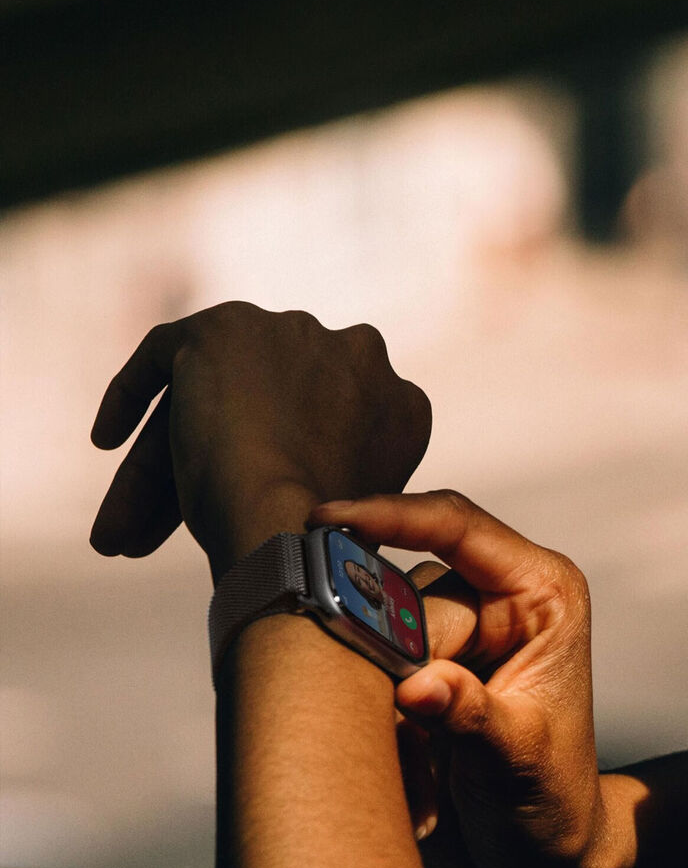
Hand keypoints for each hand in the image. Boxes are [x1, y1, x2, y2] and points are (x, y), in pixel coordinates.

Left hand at [90, 302, 430, 577]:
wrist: (290, 524)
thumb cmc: (318, 541)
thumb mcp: (354, 506)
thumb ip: (338, 472)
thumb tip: (301, 492)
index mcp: (401, 402)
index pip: (330, 423)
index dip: (286, 464)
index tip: (250, 509)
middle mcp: (358, 352)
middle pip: (270, 406)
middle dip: (222, 464)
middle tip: (169, 533)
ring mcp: (295, 332)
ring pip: (218, 397)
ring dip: (169, 463)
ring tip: (123, 535)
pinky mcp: (229, 326)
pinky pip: (167, 352)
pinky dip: (132, 395)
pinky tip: (107, 440)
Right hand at [308, 490, 624, 867]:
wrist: (538, 854)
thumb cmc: (551, 800)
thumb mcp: (522, 761)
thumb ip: (474, 716)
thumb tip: (416, 684)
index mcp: (540, 591)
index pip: (459, 527)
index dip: (392, 516)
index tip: (327, 521)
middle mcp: (496, 597)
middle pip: (405, 594)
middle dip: (389, 660)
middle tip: (401, 723)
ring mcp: (455, 630)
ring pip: (376, 636)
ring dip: (384, 705)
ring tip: (424, 770)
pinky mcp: (418, 665)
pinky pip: (367, 677)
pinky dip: (379, 731)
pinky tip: (419, 783)